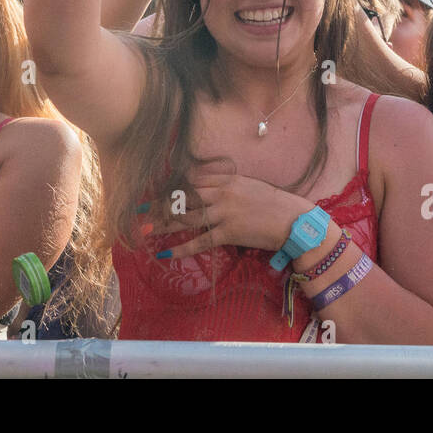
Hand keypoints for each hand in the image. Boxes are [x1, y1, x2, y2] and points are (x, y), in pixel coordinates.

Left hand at [154, 159, 312, 257]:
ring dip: (163, 224)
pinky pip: (199, 241)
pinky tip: (165, 253)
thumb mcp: (248, 185)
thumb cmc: (272, 202)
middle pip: (182, 197)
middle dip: (159, 204)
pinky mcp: (228, 233)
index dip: (170, 186)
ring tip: (145, 230)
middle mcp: (221, 193)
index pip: (190, 180)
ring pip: (186, 218)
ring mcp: (223, 212)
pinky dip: (181, 249)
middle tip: (139, 210)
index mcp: (226, 179)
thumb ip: (226, 184)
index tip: (154, 191)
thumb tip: (206, 186)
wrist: (292, 219)